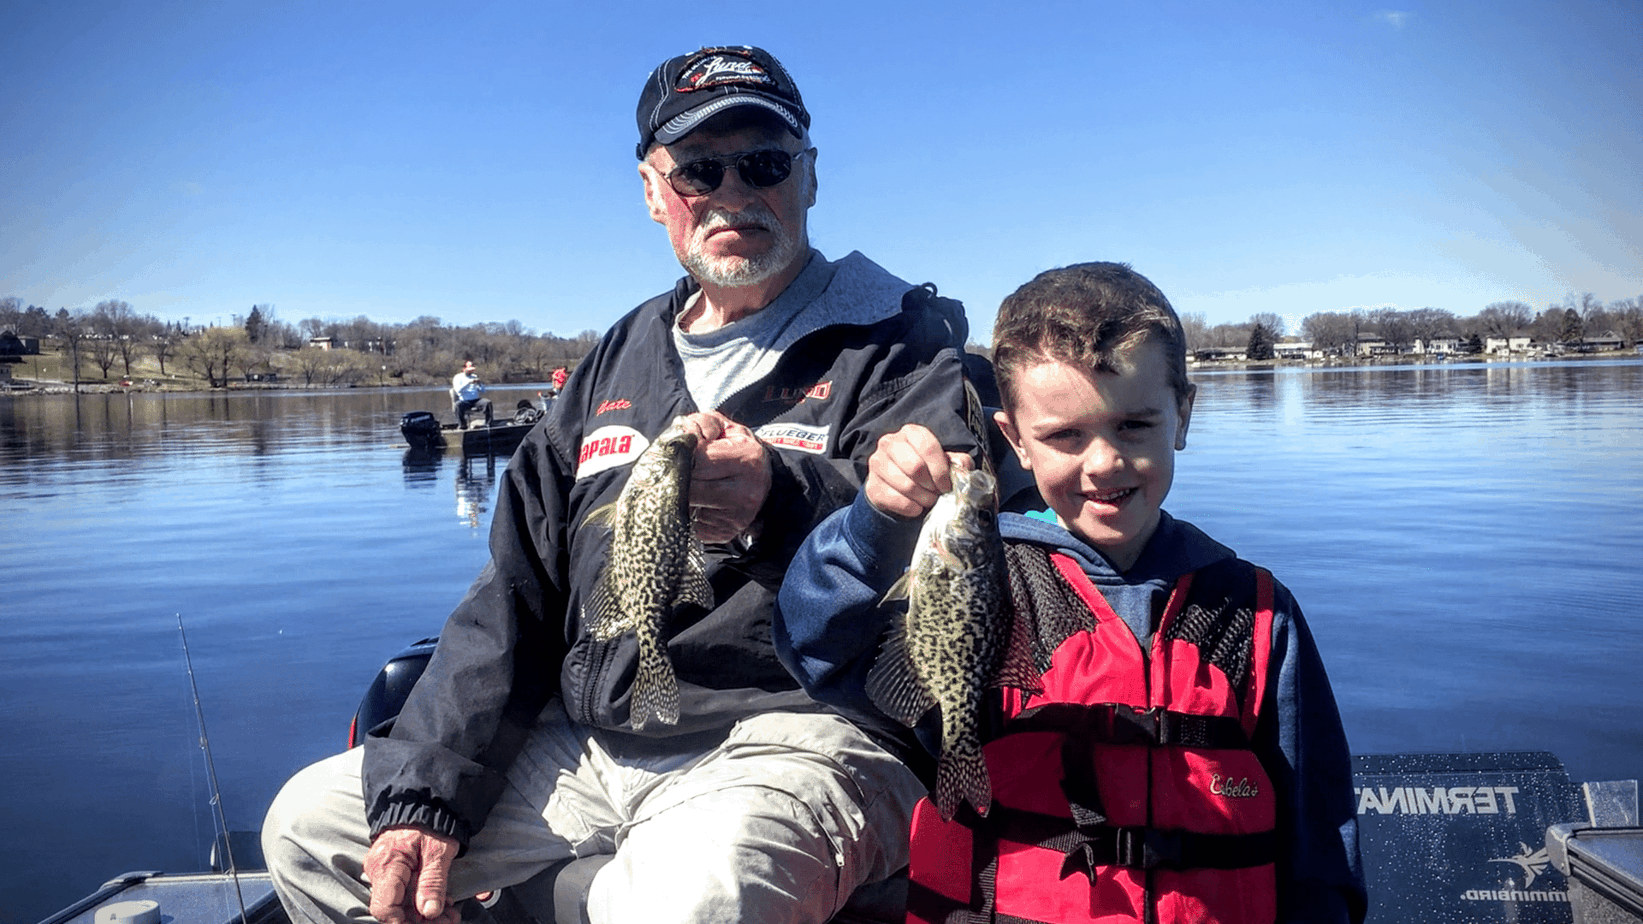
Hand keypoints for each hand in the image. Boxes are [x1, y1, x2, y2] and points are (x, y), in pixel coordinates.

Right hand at [364, 826, 462, 923]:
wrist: (425, 802)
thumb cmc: (432, 822)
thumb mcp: (438, 851)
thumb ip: (432, 882)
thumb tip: (429, 913)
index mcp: (387, 865)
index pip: (384, 907)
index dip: (403, 922)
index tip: (428, 923)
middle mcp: (379, 870)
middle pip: (394, 909)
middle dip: (421, 920)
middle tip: (449, 919)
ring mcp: (384, 871)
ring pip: (400, 903)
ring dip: (425, 912)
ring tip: (451, 913)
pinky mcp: (392, 871)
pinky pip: (403, 892)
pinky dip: (422, 899)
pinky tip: (441, 902)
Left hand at [678, 411, 771, 544]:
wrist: (761, 480)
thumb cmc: (737, 451)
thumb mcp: (725, 428)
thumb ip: (701, 424)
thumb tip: (681, 438)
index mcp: (746, 458)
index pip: (698, 459)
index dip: (680, 455)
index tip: (673, 453)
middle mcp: (744, 491)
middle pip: (690, 486)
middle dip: (675, 477)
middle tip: (668, 470)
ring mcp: (735, 517)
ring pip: (687, 507)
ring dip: (677, 495)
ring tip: (682, 484)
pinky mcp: (723, 532)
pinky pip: (691, 523)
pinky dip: (686, 512)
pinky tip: (693, 502)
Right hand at [864, 424, 971, 518]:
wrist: (898, 488)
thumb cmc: (926, 471)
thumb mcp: (944, 463)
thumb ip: (957, 462)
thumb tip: (963, 465)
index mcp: (911, 432)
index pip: (928, 447)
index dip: (940, 470)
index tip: (947, 486)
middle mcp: (890, 443)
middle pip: (915, 467)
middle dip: (931, 486)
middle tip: (937, 494)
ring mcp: (877, 463)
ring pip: (905, 485)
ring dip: (923, 498)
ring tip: (929, 501)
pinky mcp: (871, 485)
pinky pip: (895, 500)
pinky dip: (911, 508)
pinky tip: (916, 507)